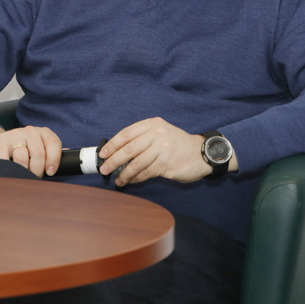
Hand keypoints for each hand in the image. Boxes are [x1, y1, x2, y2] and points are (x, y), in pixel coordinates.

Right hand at [0, 125, 61, 177]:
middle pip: (38, 153)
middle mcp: (30, 131)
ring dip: (23, 171)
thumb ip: (51, 154)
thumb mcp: (39, 148)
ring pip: (22, 158)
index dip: (54, 159)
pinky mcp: (0, 142)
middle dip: (37, 170)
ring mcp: (15, 135)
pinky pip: (5, 159)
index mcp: (43, 133)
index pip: (54, 143)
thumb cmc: (23, 149)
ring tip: (22, 176)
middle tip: (34, 177)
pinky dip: (8, 169)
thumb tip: (68, 163)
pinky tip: (9, 172)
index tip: (51, 172)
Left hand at [98, 117, 225, 186]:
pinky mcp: (166, 164)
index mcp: (153, 124)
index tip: (103, 154)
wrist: (201, 153)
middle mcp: (157, 134)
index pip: (126, 133)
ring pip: (136, 163)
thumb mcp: (161, 133)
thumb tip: (118, 152)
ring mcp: (162, 149)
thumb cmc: (178, 145)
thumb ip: (142, 139)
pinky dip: (136, 178)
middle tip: (105, 169)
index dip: (112, 144)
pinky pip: (145, 173)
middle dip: (113, 161)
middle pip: (129, 149)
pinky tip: (132, 181)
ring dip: (124, 174)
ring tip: (118, 180)